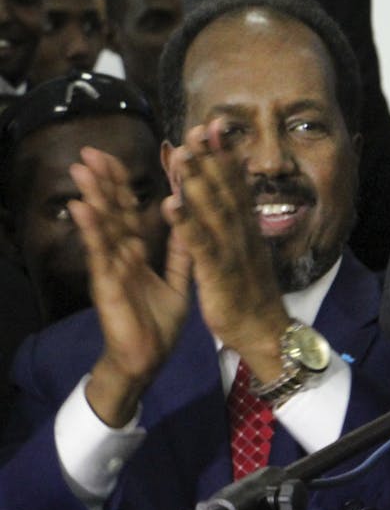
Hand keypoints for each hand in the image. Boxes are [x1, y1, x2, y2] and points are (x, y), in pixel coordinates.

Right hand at [72, 148, 190, 426]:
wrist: (148, 360)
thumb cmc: (158, 322)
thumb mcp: (179, 280)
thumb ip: (182, 250)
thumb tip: (188, 220)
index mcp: (138, 252)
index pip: (132, 210)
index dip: (128, 183)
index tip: (118, 156)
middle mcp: (122, 255)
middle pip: (113, 211)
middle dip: (103, 181)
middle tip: (89, 150)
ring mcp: (112, 268)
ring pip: (103, 226)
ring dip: (92, 196)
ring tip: (81, 168)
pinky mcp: (106, 285)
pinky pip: (100, 253)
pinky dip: (92, 229)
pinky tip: (82, 207)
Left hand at [163, 121, 289, 383]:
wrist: (265, 330)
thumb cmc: (252, 293)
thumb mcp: (248, 252)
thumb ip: (240, 223)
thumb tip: (237, 197)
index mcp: (246, 228)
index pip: (235, 185)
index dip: (224, 155)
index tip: (214, 126)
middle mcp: (241, 233)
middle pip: (226, 189)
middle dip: (212, 157)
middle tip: (199, 126)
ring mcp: (231, 251)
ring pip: (213, 211)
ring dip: (198, 181)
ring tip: (182, 154)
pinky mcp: (218, 273)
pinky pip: (199, 245)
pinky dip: (186, 224)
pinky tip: (170, 205)